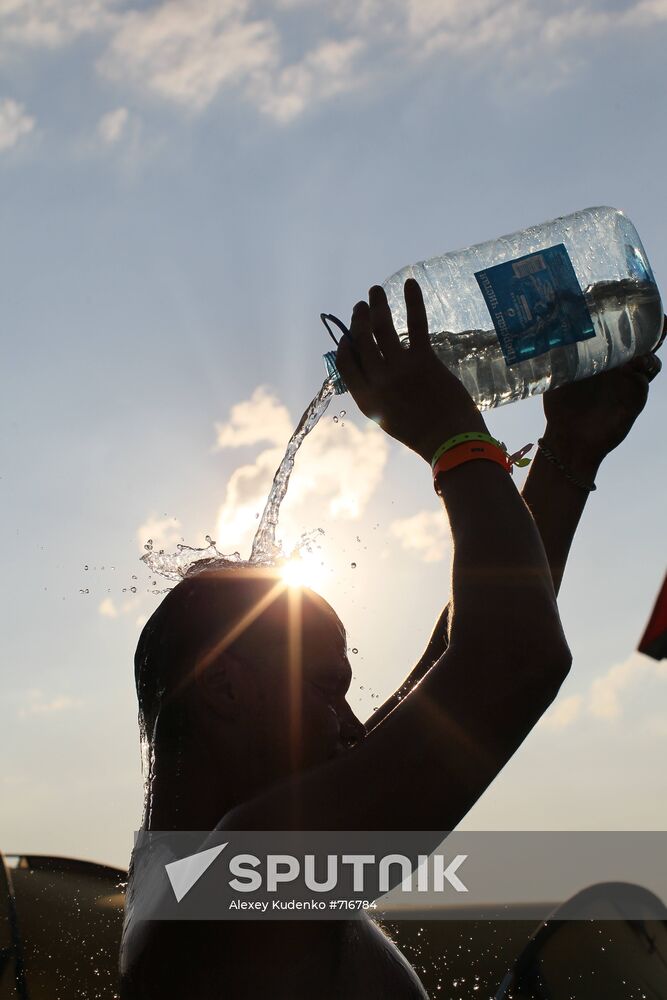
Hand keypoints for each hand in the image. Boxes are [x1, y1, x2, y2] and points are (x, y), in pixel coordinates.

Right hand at [336, 280, 485, 462]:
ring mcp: (400, 369)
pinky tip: (410, 283)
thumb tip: (374, 368)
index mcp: (366, 398)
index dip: (345, 344)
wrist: (450, 442)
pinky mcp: (424, 360)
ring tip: (376, 291)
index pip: (345, 362)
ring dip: (377, 305)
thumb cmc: (421, 434)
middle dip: (359, 318)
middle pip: (361, 340)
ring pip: (381, 327)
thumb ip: (377, 393)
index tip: (349, 334)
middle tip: (362, 305)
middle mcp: (378, 380)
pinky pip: (416, 324)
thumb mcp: (388, 418)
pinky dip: (413, 301)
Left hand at [541, 318, 663, 475]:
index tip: (623, 297)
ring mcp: (629, 379)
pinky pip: (646, 377)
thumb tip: (544, 326)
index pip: (618, 330)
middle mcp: (618, 364)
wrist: (570, 437)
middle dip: (649, 323)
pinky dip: (644, 368)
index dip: (625, 314)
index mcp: (600, 355)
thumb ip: (556, 354)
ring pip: (648, 356)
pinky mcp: (636, 395)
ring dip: (648, 343)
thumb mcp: (555, 375)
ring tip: (642, 337)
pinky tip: (636, 364)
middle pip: (640, 338)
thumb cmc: (561, 406)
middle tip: (650, 310)